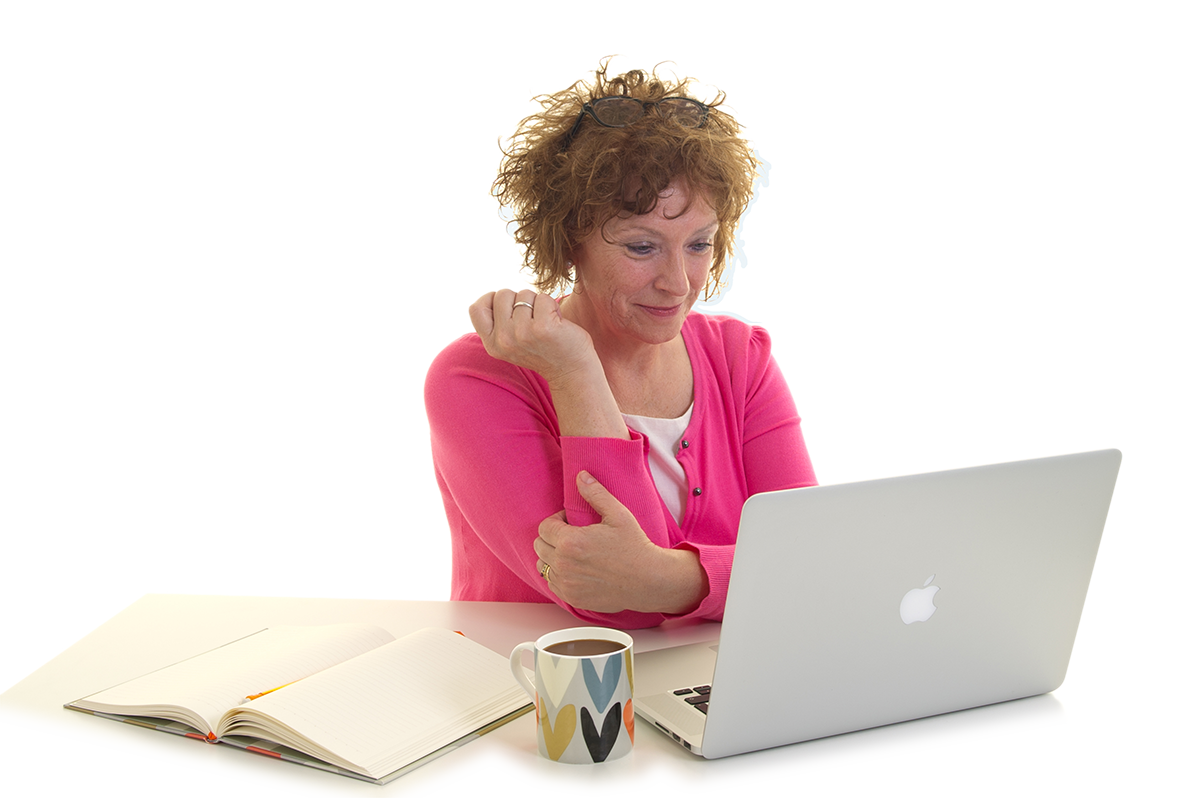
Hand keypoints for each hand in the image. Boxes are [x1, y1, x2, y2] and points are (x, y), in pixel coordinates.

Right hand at [468, 289, 595, 383]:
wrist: (571, 371)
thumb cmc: (543, 350)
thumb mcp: (511, 342)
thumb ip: (499, 323)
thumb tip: (494, 295)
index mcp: (492, 344)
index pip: (476, 308)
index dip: (492, 300)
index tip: (510, 308)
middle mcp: (503, 340)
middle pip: (502, 294)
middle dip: (519, 299)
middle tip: (532, 318)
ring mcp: (522, 334)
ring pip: (524, 294)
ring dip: (538, 303)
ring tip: (546, 322)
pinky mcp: (543, 328)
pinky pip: (543, 298)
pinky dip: (552, 305)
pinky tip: (557, 322)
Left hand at [534, 471, 707, 613]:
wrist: (648, 580)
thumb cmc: (634, 546)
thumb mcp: (618, 515)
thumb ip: (596, 494)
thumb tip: (581, 476)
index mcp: (571, 542)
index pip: (544, 527)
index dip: (556, 521)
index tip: (571, 522)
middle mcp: (564, 564)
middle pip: (539, 545)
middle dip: (552, 537)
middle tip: (573, 536)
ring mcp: (566, 584)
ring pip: (542, 565)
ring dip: (552, 557)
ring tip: (573, 553)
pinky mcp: (572, 597)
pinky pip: (551, 584)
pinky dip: (558, 575)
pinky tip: (577, 569)